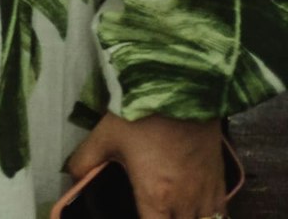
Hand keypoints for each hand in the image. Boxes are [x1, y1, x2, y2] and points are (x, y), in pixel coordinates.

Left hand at [66, 113, 226, 218]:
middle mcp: (184, 205)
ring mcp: (206, 195)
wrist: (182, 89)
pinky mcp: (221, 182)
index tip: (141, 217)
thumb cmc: (142, 113)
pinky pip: (222, 215)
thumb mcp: (106, 135)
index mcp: (155, 198)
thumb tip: (72, 177)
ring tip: (174, 214)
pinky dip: (211, 218)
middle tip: (154, 214)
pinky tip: (199, 214)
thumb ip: (85, 160)